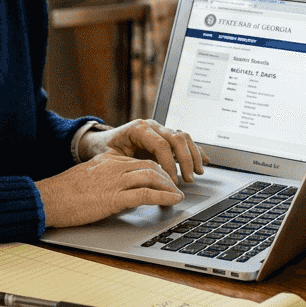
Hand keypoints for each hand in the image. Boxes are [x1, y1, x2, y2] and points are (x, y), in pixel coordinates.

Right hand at [36, 153, 184, 227]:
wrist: (46, 200)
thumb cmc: (62, 194)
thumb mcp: (86, 179)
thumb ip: (103, 179)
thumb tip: (117, 191)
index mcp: (107, 160)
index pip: (139, 160)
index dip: (156, 169)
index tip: (164, 178)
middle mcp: (113, 166)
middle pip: (150, 165)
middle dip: (167, 176)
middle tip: (175, 187)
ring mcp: (114, 181)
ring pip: (152, 176)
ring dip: (169, 186)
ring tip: (177, 195)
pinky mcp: (114, 197)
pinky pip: (146, 194)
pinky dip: (163, 197)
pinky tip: (172, 201)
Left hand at [78, 119, 206, 183]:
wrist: (102, 141)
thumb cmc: (105, 150)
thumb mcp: (112, 158)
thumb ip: (129, 165)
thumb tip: (145, 179)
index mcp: (138, 129)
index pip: (160, 144)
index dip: (169, 164)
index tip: (172, 180)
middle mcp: (152, 126)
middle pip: (176, 138)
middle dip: (185, 161)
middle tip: (187, 180)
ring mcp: (160, 129)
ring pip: (184, 137)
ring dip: (193, 156)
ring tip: (196, 173)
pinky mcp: (165, 136)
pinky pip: (184, 141)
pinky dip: (195, 151)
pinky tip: (203, 161)